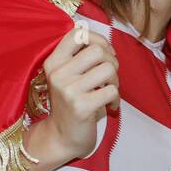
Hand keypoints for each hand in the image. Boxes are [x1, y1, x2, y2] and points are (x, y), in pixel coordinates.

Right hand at [41, 26, 119, 160]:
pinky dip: (116, 99)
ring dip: (115, 81)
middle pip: (98, 50)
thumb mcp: (68, 76)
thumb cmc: (70, 103)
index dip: (98, 39)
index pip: (78, 33)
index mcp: (54, 62)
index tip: (104, 54)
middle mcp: (58, 73)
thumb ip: (81, 58)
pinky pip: (112, 91)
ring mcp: (68, 90)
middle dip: (112, 61)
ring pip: (108, 69)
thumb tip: (106, 43)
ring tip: (109, 91)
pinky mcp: (81, 107)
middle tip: (109, 77)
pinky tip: (110, 107)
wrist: (61, 137)